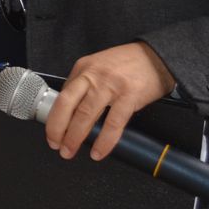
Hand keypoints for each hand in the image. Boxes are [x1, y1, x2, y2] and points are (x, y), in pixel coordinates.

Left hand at [43, 42, 175, 161]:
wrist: (156, 57)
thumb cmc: (127, 64)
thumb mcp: (99, 66)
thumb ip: (84, 85)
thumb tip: (70, 110)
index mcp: (83, 68)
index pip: (62, 95)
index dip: (54, 117)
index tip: (52, 133)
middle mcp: (93, 75)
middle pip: (67, 104)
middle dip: (57, 128)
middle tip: (55, 145)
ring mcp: (110, 85)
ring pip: (86, 114)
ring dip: (75, 137)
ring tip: (69, 151)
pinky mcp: (129, 96)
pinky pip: (113, 123)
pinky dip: (104, 141)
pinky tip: (98, 151)